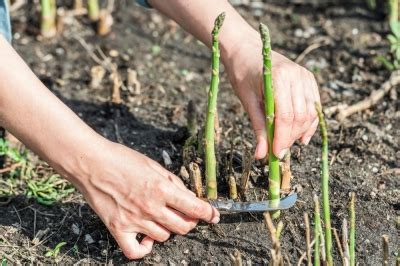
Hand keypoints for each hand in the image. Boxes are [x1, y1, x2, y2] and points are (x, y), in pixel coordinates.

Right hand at [76, 141, 219, 258]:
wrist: (91, 162)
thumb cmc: (121, 159)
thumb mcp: (153, 165)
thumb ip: (173, 182)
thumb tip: (188, 196)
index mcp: (162, 189)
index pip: (195, 208)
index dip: (209, 213)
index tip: (213, 215)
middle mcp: (151, 207)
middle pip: (183, 227)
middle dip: (190, 222)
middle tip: (185, 215)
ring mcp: (134, 220)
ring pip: (164, 237)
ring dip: (167, 229)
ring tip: (160, 218)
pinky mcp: (117, 228)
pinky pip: (135, 252)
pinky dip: (144, 248)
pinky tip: (146, 239)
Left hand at [222, 33, 319, 159]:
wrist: (246, 49)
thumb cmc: (242, 73)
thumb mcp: (247, 100)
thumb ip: (258, 127)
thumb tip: (262, 155)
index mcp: (279, 78)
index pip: (286, 116)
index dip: (282, 138)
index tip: (275, 154)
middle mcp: (297, 75)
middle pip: (300, 117)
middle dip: (290, 137)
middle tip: (277, 150)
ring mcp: (305, 76)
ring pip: (310, 113)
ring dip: (299, 132)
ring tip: (284, 141)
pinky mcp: (309, 79)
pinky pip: (314, 106)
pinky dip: (308, 123)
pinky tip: (300, 137)